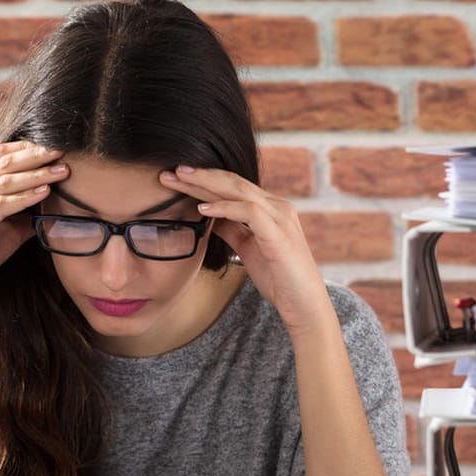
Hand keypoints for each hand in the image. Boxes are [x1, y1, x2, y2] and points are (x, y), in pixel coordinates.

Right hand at [0, 141, 64, 312]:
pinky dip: (25, 197)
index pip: (1, 156)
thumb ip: (24, 218)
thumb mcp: (6, 232)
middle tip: (62, 151)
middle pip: (4, 162)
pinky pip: (0, 206)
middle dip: (36, 155)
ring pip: (4, 181)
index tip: (54, 148)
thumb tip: (51, 212)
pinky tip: (44, 193)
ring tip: (61, 171)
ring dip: (36, 174)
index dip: (27, 148)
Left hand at [158, 165, 330, 337]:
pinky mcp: (279, 234)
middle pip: (233, 182)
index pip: (232, 187)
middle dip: (201, 175)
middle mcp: (277, 207)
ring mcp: (280, 218)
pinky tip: (203, 209)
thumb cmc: (279, 278)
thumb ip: (232, 229)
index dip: (204, 181)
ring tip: (181, 180)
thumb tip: (208, 216)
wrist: (304, 304)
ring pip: (239, 190)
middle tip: (171, 170)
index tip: (176, 177)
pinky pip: (249, 212)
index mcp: (270, 208)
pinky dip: (224, 208)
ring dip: (207, 184)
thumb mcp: (248, 248)